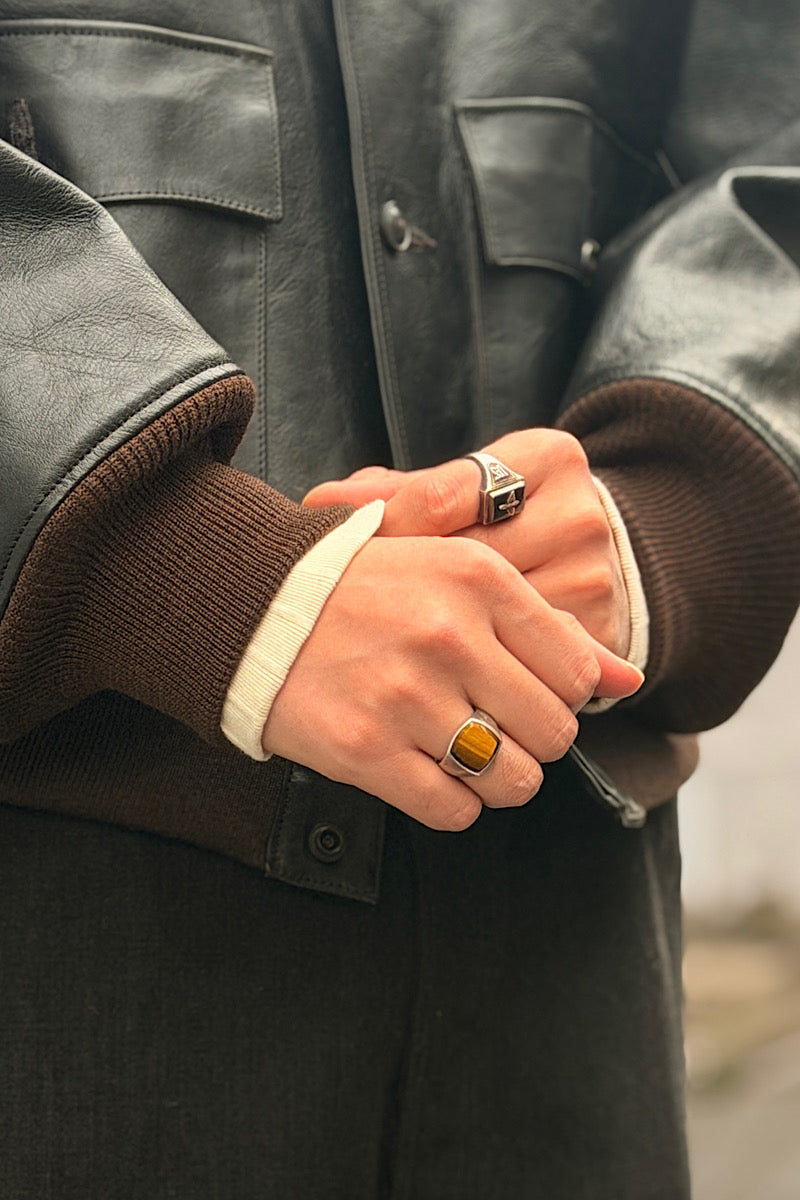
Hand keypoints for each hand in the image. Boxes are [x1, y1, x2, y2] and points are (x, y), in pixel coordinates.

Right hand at [263, 536, 642, 830]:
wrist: (256, 609)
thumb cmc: (367, 588)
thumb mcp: (458, 577)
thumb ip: (549, 625)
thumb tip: (628, 680)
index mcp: (479, 580)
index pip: (577, 673)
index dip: (558, 694)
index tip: (521, 688)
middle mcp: (450, 635)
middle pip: (555, 734)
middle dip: (531, 738)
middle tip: (489, 721)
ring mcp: (407, 696)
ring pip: (513, 780)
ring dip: (497, 778)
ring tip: (461, 749)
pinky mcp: (366, 751)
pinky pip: (453, 810)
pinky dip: (451, 802)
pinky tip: (424, 768)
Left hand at [303, 430, 629, 656]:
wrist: (604, 560)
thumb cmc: (509, 520)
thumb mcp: (469, 487)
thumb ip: (400, 491)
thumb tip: (321, 500)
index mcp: (547, 459)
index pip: (443, 496)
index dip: (384, 530)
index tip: (340, 558)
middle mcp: (578, 516)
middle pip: (466, 565)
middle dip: (403, 595)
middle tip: (350, 620)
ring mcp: (592, 578)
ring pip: (493, 625)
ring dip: (435, 647)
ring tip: (382, 657)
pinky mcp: (601, 636)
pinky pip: (521, 666)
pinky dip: (477, 678)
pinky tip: (434, 685)